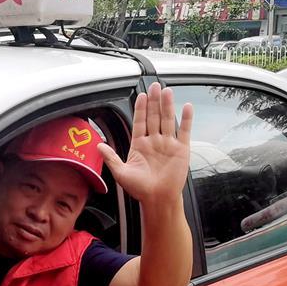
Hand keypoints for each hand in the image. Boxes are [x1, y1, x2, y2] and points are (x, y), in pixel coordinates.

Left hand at [98, 82, 192, 206]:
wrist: (158, 199)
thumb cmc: (140, 188)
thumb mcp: (121, 172)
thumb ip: (111, 157)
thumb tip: (99, 146)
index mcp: (140, 145)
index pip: (139, 121)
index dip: (140, 108)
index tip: (141, 95)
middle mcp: (154, 141)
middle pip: (154, 117)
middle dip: (154, 101)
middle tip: (155, 86)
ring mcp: (168, 144)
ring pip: (168, 120)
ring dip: (168, 105)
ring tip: (167, 91)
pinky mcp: (181, 149)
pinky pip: (184, 131)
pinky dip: (186, 119)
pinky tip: (187, 106)